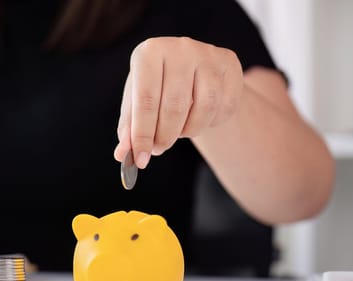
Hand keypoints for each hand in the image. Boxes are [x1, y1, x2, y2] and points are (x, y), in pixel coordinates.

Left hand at [115, 37, 243, 167]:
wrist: (190, 70)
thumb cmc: (156, 87)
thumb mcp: (136, 102)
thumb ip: (129, 128)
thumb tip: (123, 154)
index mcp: (149, 52)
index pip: (145, 100)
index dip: (142, 134)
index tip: (140, 160)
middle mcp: (180, 48)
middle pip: (175, 106)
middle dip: (165, 137)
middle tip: (158, 149)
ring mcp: (208, 54)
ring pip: (204, 107)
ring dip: (189, 131)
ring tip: (178, 131)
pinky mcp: (229, 63)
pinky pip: (224, 106)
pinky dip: (211, 122)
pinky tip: (200, 118)